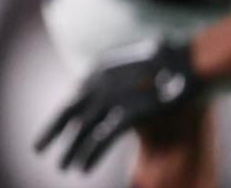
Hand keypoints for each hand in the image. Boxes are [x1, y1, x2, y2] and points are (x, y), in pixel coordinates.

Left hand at [36, 39, 200, 171]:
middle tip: (39, 149)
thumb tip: (121, 85)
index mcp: (98, 70)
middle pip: (69, 113)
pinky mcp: (127, 112)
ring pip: (82, 130)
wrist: (192, 62)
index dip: (63, 117)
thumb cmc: (173, 64)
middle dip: (52, 133)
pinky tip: (83, 169)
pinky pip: (101, 139)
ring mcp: (111, 97)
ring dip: (71, 151)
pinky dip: (90, 155)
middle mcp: (98, 83)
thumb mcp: (139, 65)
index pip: (75, 97)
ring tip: (63, 167)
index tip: (57, 130)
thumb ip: (123, 78)